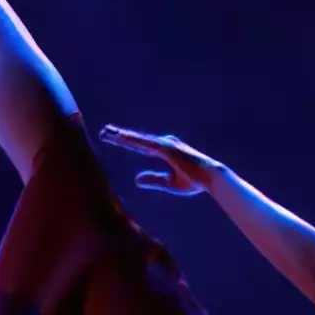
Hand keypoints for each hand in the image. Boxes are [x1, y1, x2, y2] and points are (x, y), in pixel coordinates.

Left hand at [99, 125, 224, 194]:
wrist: (210, 178)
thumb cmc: (194, 181)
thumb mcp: (169, 183)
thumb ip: (153, 180)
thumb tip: (135, 179)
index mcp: (164, 152)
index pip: (140, 146)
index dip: (127, 142)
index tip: (114, 138)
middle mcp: (163, 144)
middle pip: (137, 140)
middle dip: (120, 135)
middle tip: (104, 131)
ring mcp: (164, 144)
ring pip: (138, 139)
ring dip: (123, 135)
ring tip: (107, 132)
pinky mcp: (166, 148)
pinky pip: (144, 143)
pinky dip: (132, 140)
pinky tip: (120, 137)